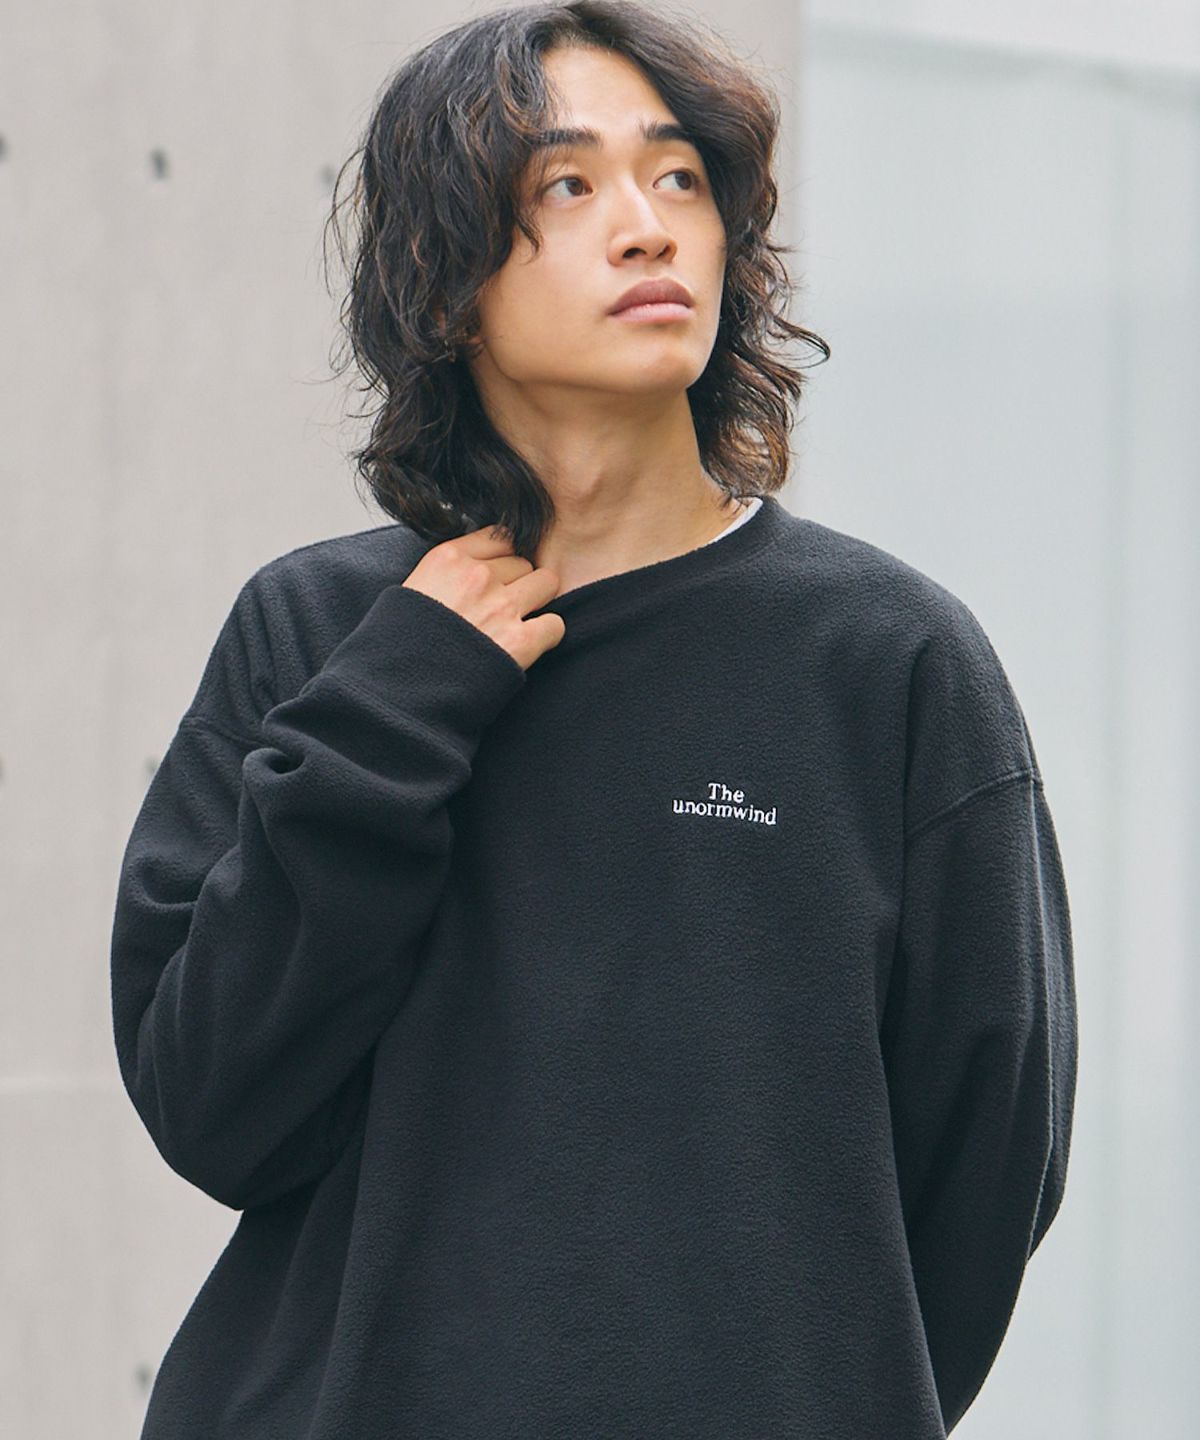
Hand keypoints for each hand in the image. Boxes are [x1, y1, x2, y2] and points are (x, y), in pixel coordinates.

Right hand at [402, 523, 565, 670]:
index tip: (498, 574)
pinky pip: (555, 625)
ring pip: (547, 583)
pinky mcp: (520, 642)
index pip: (500, 536)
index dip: (503, 557)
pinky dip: (547, 635)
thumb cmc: (398, 646)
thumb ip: (443, 573)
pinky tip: (530, 645)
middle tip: (504, 606)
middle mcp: (478, 576)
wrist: (398, 690)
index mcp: (448, 558)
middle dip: (518, 582)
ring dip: (538, 602)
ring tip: (520, 621)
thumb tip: (466, 570)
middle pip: (524, 562)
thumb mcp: (409, 591)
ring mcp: (501, 607)